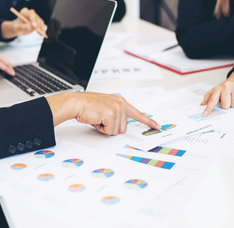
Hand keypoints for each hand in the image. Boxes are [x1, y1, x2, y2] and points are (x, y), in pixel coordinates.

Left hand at [1, 8, 44, 38]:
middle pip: (36, 17)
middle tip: (39, 32)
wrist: (19, 29)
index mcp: (24, 12)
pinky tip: (41, 34)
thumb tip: (29, 27)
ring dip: (41, 28)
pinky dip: (42, 29)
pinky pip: (42, 24)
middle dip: (38, 24)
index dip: (33, 19)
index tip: (34, 26)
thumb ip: (22, 27)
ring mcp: (35, 16)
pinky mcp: (38, 20)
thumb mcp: (17, 28)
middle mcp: (30, 13)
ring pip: (40, 21)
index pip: (31, 14)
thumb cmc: (17, 27)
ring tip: (40, 34)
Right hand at [46, 92, 160, 134]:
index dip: (148, 121)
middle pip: (123, 128)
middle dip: (111, 128)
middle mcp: (121, 103)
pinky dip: (101, 129)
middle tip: (101, 119)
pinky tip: (96, 119)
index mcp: (120, 101)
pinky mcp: (112, 114)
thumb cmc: (87, 106)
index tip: (157, 126)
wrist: (76, 103)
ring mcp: (117, 108)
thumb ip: (115, 114)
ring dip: (106, 128)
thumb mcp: (105, 108)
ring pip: (117, 131)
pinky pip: (110, 131)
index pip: (137, 113)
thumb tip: (118, 126)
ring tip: (97, 118)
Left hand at [201, 70, 233, 114]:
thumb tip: (202, 104)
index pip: (212, 100)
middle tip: (227, 101)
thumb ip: (208, 97)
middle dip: (226, 106)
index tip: (205, 114)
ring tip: (232, 98)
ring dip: (233, 105)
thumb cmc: (226, 87)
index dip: (209, 108)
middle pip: (225, 105)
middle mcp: (226, 87)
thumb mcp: (216, 90)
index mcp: (218, 89)